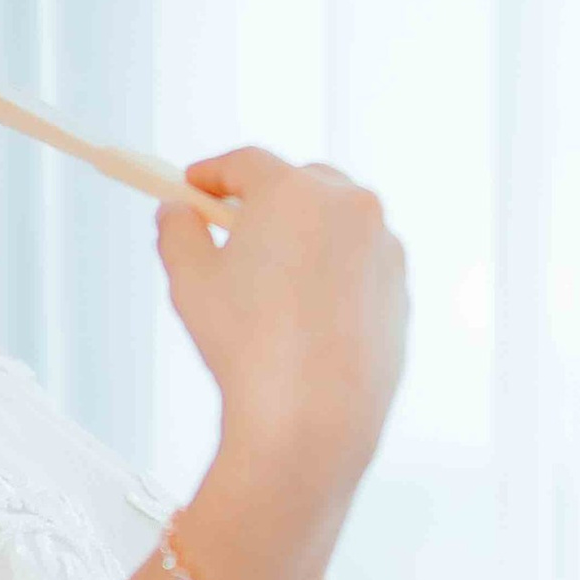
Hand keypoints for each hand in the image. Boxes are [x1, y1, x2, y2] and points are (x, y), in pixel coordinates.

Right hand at [155, 147, 405, 481]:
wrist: (312, 416)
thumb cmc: (245, 345)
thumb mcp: (189, 281)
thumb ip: (177, 232)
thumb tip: (177, 212)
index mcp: (294, 191)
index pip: (246, 162)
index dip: (212, 174)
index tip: (192, 187)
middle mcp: (349, 206)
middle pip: (301, 182)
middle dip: (266, 200)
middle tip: (233, 230)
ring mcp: (383, 247)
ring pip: (338, 224)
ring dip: (305, 236)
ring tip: (273, 278)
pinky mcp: (402, 289)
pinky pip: (361, 265)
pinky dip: (334, 274)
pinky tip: (306, 314)